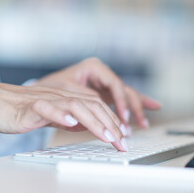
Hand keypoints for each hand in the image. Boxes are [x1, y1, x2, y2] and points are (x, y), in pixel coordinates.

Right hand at [0, 81, 128, 150]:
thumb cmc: (19, 111)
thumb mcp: (50, 115)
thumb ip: (68, 118)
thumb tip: (84, 125)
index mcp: (66, 98)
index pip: (96, 106)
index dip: (112, 120)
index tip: (123, 137)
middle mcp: (60, 96)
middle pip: (92, 105)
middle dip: (111, 124)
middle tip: (122, 142)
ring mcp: (46, 100)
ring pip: (76, 106)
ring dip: (94, 122)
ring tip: (107, 136)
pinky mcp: (30, 107)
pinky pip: (47, 108)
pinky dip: (61, 115)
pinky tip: (71, 123)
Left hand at [35, 58, 160, 128]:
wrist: (40, 94)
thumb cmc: (50, 90)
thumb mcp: (67, 92)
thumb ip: (86, 99)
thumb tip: (102, 109)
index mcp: (94, 67)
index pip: (114, 84)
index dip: (121, 102)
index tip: (124, 118)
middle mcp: (103, 74)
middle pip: (125, 90)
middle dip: (133, 108)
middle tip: (141, 124)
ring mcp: (105, 84)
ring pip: (128, 96)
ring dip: (137, 110)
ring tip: (145, 124)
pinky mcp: (106, 94)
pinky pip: (124, 100)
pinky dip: (135, 107)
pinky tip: (153, 107)